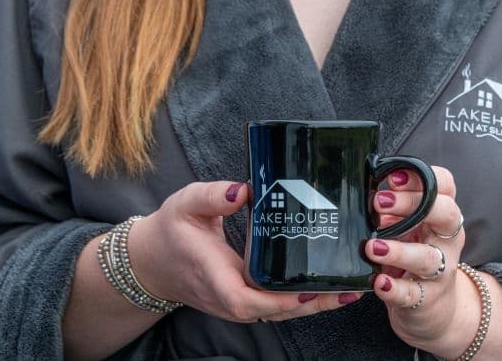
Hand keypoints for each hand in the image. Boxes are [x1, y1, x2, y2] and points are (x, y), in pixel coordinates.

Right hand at [128, 181, 359, 322]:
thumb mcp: (186, 204)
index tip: (307, 289)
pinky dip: (302, 300)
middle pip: (276, 311)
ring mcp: (237, 303)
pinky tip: (327, 288)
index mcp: (216, 277)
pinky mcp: (244, 300)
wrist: (152, 261)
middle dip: (314, 303)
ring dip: (314, 304)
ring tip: (349, 288)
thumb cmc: (170, 231)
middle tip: (349, 286)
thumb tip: (243, 190)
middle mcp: (229, 298)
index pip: (248, 300)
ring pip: (280, 312)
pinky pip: (276, 305)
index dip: (280, 299)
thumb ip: (212, 196)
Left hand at [364, 166, 476, 357]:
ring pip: (428, 257)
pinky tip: (379, 281)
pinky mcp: (426, 299)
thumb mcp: (408, 227)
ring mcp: (441, 271)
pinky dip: (394, 288)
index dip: (423, 177)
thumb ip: (393, 209)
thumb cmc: (415, 255)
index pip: (445, 186)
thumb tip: (369, 188)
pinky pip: (412, 293)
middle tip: (379, 202)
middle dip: (413, 204)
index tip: (394, 178)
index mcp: (443, 215)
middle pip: (445, 213)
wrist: (434, 307)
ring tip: (372, 246)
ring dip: (399, 250)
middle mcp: (447, 240)